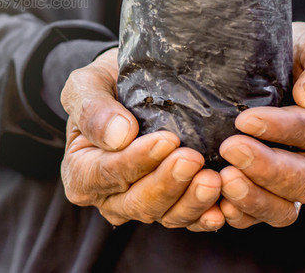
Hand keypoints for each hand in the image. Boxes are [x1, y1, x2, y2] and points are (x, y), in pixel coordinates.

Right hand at [60, 48, 223, 230]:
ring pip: (164, 216)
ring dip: (191, 202)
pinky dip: (206, 215)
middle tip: (193, 158)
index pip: (106, 173)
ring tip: (214, 180)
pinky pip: (188, 219)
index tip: (167, 140)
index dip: (137, 161)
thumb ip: (93, 109)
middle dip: (167, 183)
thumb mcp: (87, 84)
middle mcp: (107, 197)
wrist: (130, 86)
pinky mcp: (170, 207)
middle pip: (136, 202)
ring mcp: (140, 205)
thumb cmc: (105, 85)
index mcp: (80, 172)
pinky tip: (223, 206)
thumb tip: (119, 135)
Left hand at [218, 22, 304, 227]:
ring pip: (287, 207)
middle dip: (266, 167)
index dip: (285, 130)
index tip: (247, 119)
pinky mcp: (278, 196)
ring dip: (254, 198)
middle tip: (230, 148)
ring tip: (224, 180)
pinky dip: (243, 214)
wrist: (287, 70)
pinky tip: (218, 204)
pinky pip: (264, 216)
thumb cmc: (303, 56)